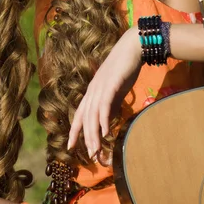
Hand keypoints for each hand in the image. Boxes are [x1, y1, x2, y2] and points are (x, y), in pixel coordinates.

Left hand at [67, 27, 141, 160]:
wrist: (132, 48)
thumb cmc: (125, 69)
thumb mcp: (116, 91)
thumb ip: (111, 105)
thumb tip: (107, 122)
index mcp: (92, 92)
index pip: (79, 114)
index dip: (74, 131)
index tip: (70, 147)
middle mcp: (92, 90)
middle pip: (84, 117)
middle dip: (85, 138)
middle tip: (90, 156)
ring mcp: (100, 86)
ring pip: (92, 114)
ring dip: (94, 133)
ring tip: (96, 149)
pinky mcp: (110, 84)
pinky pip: (104, 104)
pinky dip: (104, 119)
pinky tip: (106, 131)